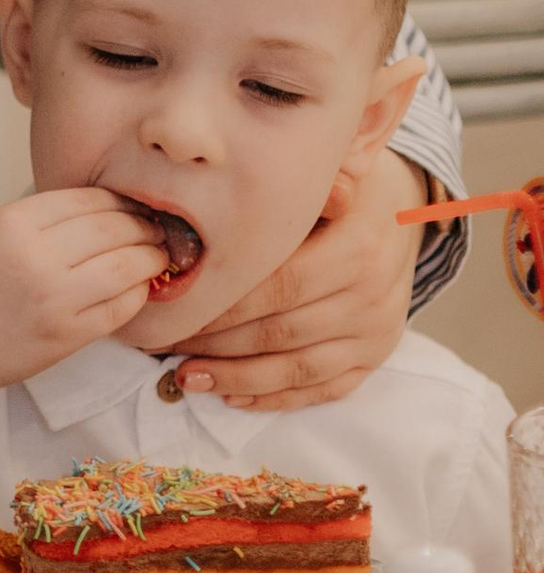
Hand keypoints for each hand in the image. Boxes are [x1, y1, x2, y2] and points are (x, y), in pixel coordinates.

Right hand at [0, 187, 166, 403]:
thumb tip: (102, 210)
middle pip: (116, 228)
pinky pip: (120, 309)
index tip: (137, 208)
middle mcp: (36, 254)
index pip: (92, 199)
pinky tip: (138, 290)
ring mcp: (53, 297)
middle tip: (160, 232)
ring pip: (127, 266)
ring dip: (152, 260)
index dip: (124, 202)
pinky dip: (138, 295)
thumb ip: (40, 219)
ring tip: (159, 259)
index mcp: (15, 221)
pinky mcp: (64, 335)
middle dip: (147, 228)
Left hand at [161, 146, 417, 409]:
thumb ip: (292, 191)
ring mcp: (376, 334)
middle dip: (216, 344)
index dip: (222, 304)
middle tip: (164, 344)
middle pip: (280, 332)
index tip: (174, 309)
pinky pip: (323, 389)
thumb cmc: (349, 189)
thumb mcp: (331, 174)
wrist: (407, 212)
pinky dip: (276, 397)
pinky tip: (234, 397)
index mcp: (357, 249)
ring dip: (237, 379)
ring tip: (187, 377)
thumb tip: (234, 185)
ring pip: (297, 369)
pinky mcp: (376, 357)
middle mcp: (371, 298)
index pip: (277, 287)